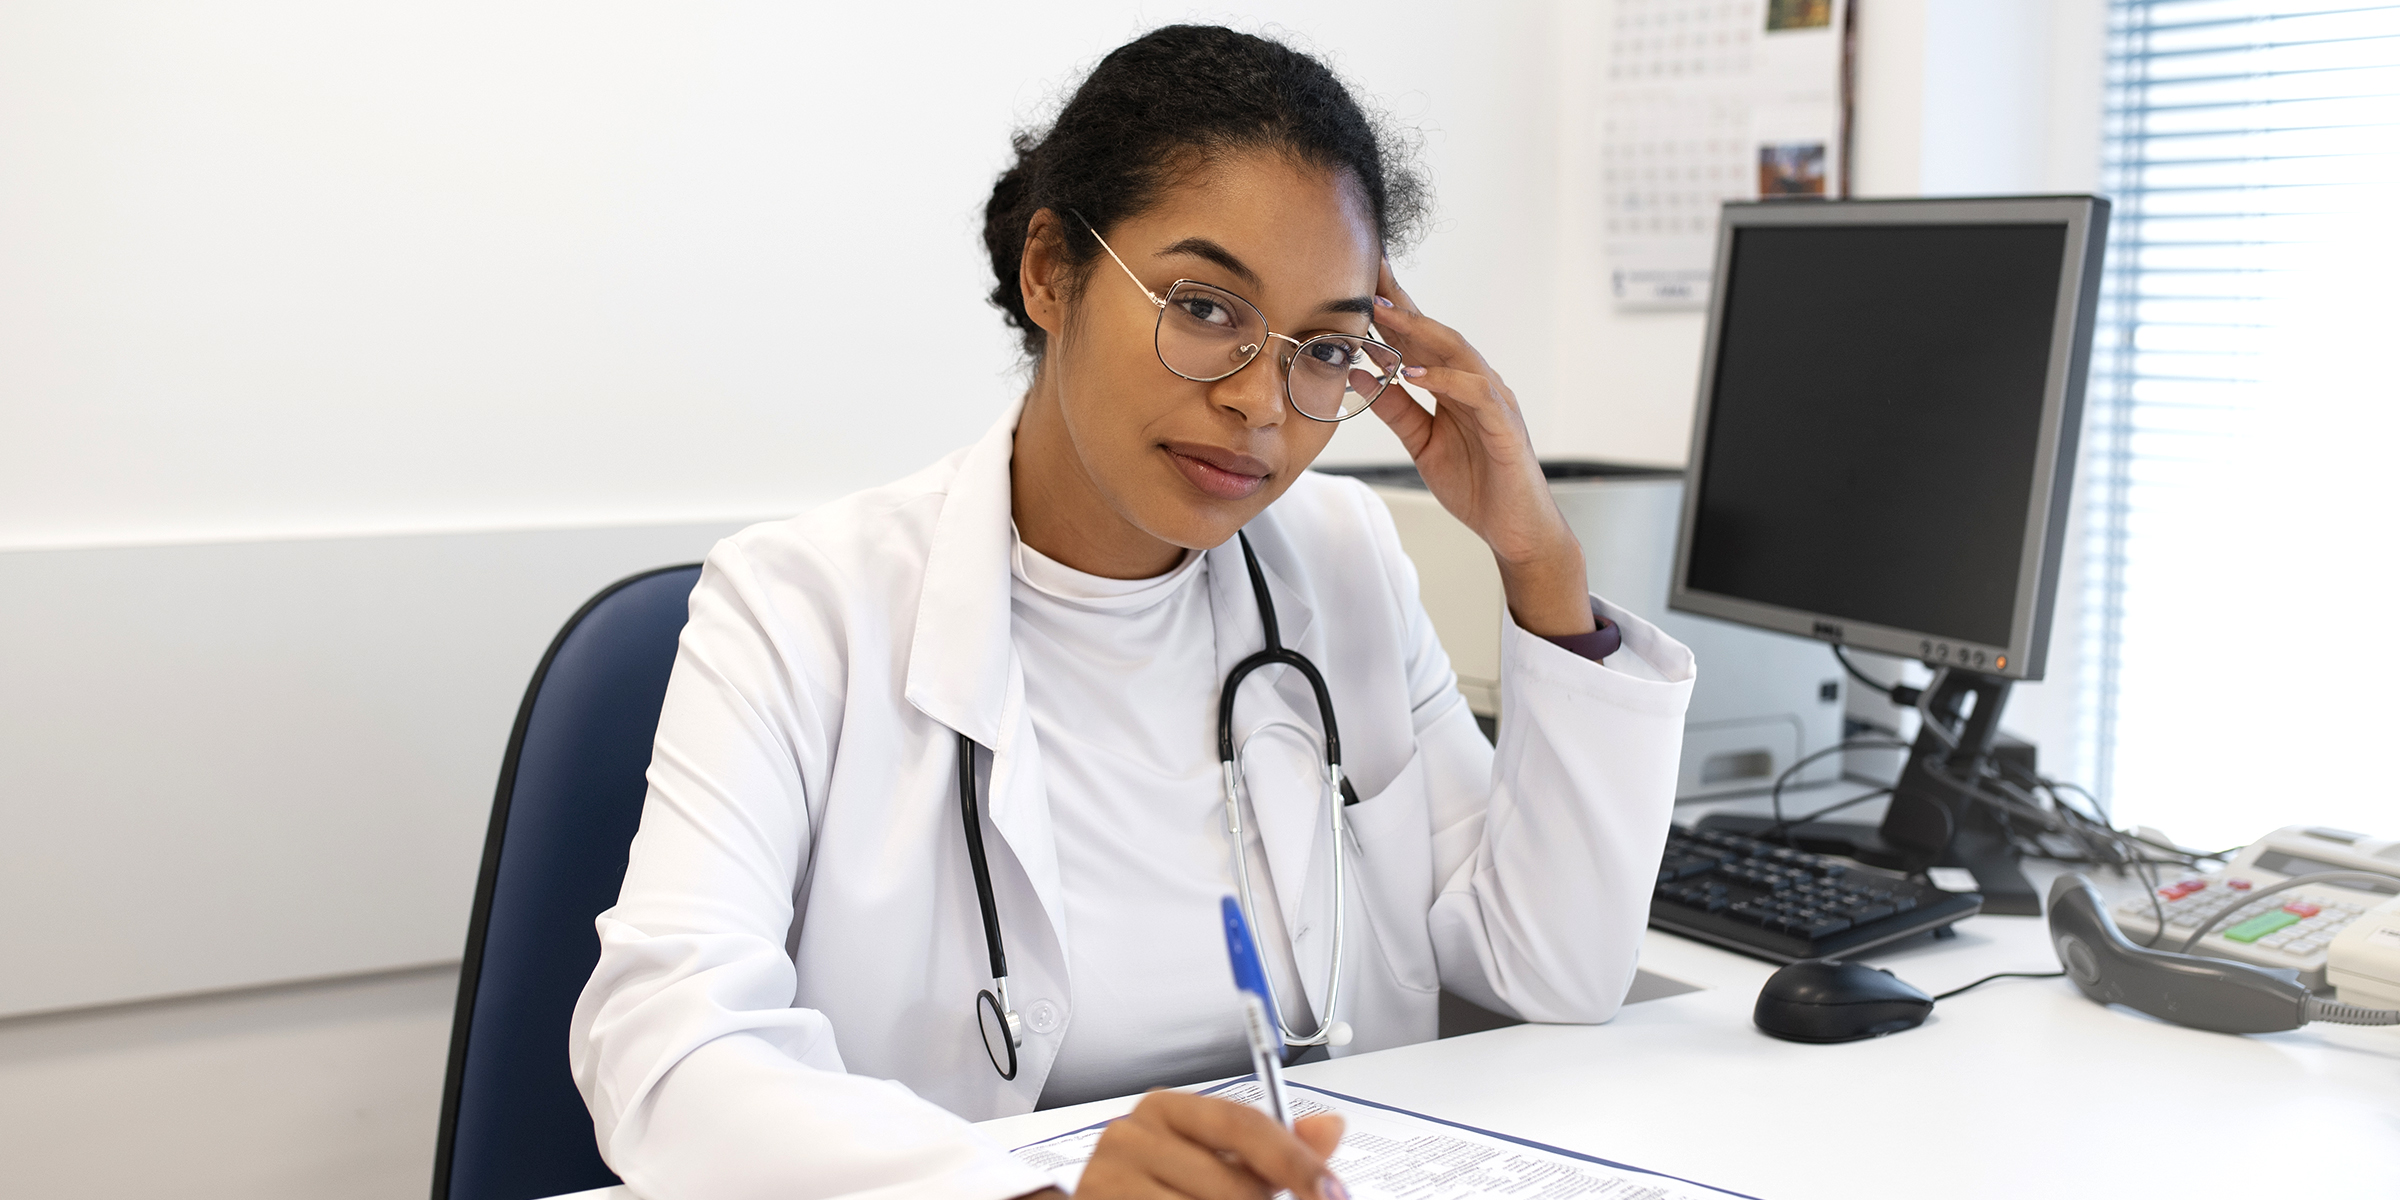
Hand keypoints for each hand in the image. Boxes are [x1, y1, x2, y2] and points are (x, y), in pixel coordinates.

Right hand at [1037, 1090, 1345, 1199]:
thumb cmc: (1162, 1192)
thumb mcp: (1218, 1164)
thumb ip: (1276, 1151)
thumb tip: (1331, 1127)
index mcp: (1165, 1109)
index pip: (1243, 1124)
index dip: (1296, 1162)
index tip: (1332, 1193)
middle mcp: (1131, 1136)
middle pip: (1233, 1184)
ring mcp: (1109, 1180)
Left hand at [1368, 260, 1594, 637]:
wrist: (1515, 529)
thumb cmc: (1477, 484)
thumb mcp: (1422, 443)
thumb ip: (1396, 409)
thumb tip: (1359, 376)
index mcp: (1454, 387)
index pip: (1421, 340)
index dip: (1393, 312)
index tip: (1361, 284)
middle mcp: (1476, 384)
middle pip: (1437, 334)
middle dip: (1403, 306)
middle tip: (1370, 279)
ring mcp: (1494, 401)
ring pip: (1458, 353)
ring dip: (1421, 333)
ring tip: (1386, 318)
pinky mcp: (1505, 425)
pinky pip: (1475, 392)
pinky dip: (1445, 379)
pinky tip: (1415, 373)